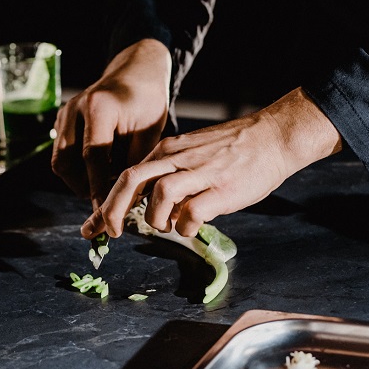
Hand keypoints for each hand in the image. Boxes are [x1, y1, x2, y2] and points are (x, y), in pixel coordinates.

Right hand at [51, 38, 171, 209]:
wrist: (135, 72)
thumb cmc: (147, 101)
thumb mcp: (151, 130)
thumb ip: (136, 162)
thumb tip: (127, 197)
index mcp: (99, 108)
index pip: (93, 158)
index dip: (98, 189)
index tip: (105, 213)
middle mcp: (75, 109)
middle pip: (67, 163)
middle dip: (84, 188)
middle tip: (106, 204)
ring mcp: (64, 114)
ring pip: (60, 161)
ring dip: (79, 180)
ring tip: (105, 187)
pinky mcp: (62, 120)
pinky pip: (62, 153)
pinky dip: (77, 169)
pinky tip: (99, 172)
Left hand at [81, 87, 341, 238]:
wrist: (273, 136)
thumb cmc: (235, 149)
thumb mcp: (194, 154)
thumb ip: (172, 176)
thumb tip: (157, 210)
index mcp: (168, 151)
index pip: (127, 175)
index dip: (106, 202)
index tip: (94, 225)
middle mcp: (178, 158)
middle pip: (131, 180)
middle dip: (113, 209)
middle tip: (110, 232)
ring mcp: (201, 172)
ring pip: (159, 194)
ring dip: (154, 217)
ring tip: (165, 226)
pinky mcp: (222, 188)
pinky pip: (192, 211)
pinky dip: (185, 226)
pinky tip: (190, 228)